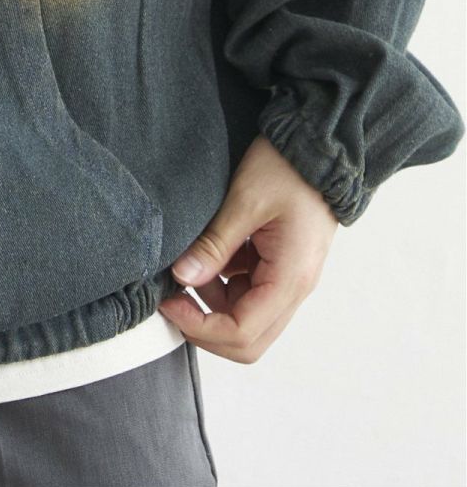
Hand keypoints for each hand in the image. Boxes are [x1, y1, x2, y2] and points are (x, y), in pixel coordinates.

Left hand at [157, 133, 337, 362]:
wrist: (318, 147)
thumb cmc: (286, 168)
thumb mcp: (244, 202)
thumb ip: (214, 244)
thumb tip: (181, 277)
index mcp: (290, 279)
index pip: (243, 333)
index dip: (200, 327)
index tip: (168, 303)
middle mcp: (296, 288)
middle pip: (249, 339)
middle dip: (205, 326)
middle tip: (172, 299)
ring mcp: (290, 279)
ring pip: (248, 318)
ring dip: (213, 306)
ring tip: (187, 271)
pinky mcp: (282, 266)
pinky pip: (250, 292)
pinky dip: (224, 285)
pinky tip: (208, 258)